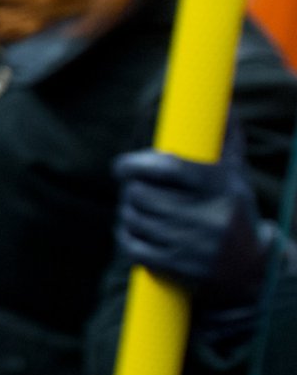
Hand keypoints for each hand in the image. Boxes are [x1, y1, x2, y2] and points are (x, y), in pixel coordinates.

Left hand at [113, 128, 265, 311]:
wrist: (253, 269)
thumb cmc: (236, 212)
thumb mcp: (237, 178)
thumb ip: (227, 144)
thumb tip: (224, 105)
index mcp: (220, 188)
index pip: (167, 168)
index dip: (135, 163)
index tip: (121, 166)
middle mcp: (208, 216)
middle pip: (143, 194)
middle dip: (131, 190)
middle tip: (133, 189)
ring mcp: (193, 244)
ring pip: (135, 219)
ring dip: (127, 211)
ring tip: (134, 208)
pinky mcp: (179, 267)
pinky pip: (134, 247)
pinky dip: (126, 236)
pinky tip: (132, 230)